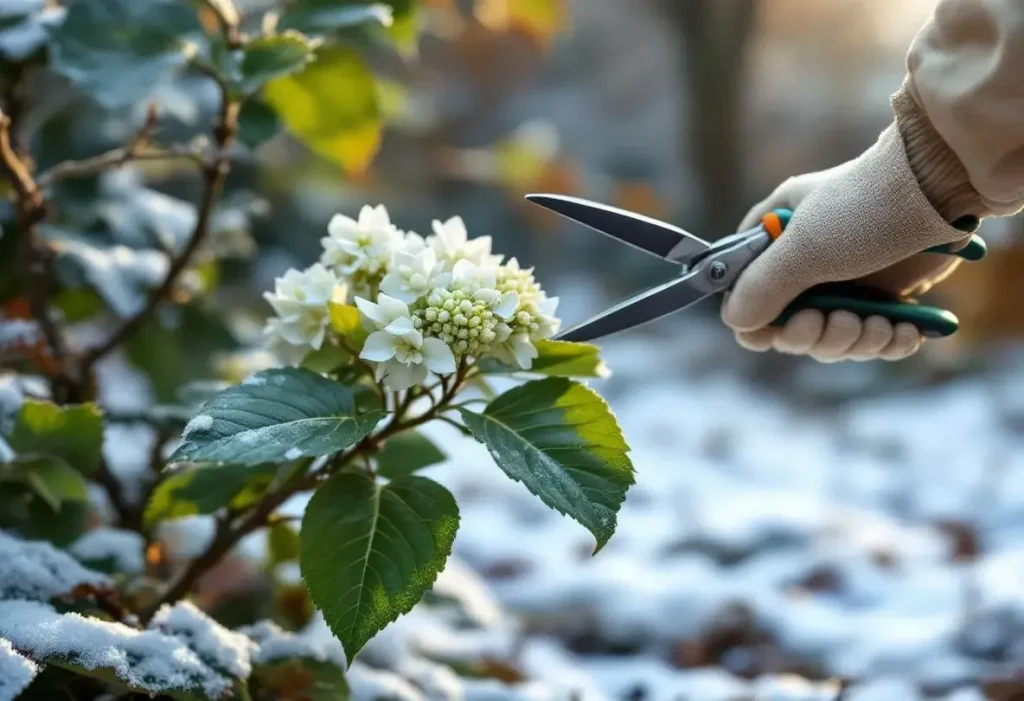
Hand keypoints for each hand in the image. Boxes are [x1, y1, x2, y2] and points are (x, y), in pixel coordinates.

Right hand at [721, 125, 970, 361]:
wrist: (944, 189)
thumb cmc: (864, 206)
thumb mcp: (801, 245)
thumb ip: (761, 286)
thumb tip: (735, 321)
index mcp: (774, 242)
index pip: (743, 294)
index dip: (756, 320)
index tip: (779, 326)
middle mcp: (804, 265)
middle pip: (789, 328)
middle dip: (816, 335)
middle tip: (839, 321)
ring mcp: (845, 282)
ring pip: (833, 339)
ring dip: (855, 341)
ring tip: (877, 323)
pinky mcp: (883, 295)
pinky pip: (873, 338)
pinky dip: (888, 342)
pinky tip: (904, 331)